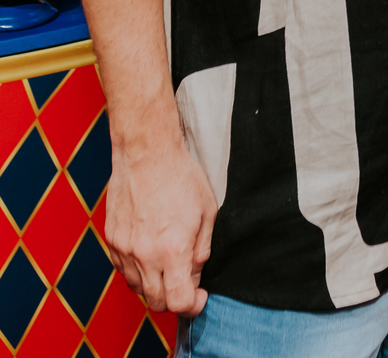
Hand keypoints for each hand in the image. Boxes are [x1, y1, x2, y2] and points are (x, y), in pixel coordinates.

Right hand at [103, 135, 217, 315]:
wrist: (146, 152)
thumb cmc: (180, 176)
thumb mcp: (207, 211)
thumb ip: (202, 249)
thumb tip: (195, 273)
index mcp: (173, 249)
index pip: (178, 301)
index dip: (192, 305)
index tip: (199, 295)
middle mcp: (145, 255)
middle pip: (156, 302)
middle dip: (174, 298)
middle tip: (185, 281)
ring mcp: (124, 249)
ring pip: (138, 288)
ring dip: (154, 284)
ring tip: (167, 261)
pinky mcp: (111, 241)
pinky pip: (124, 270)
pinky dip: (137, 270)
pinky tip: (149, 251)